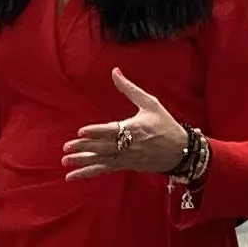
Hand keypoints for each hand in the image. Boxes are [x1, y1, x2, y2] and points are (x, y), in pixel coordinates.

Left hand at [66, 68, 191, 177]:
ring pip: (102, 161)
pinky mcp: (126, 166)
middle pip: (103, 147)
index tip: (81, 131)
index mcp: (134, 128)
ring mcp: (127, 158)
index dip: (96, 132)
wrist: (180, 151)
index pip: (112, 130)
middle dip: (84, 148)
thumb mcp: (150, 103)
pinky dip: (89, 173)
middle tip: (66, 148)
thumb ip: (129, 88)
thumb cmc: (165, 124)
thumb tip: (115, 71)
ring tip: (66, 162)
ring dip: (83, 162)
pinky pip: (105, 170)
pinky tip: (74, 175)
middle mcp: (129, 145)